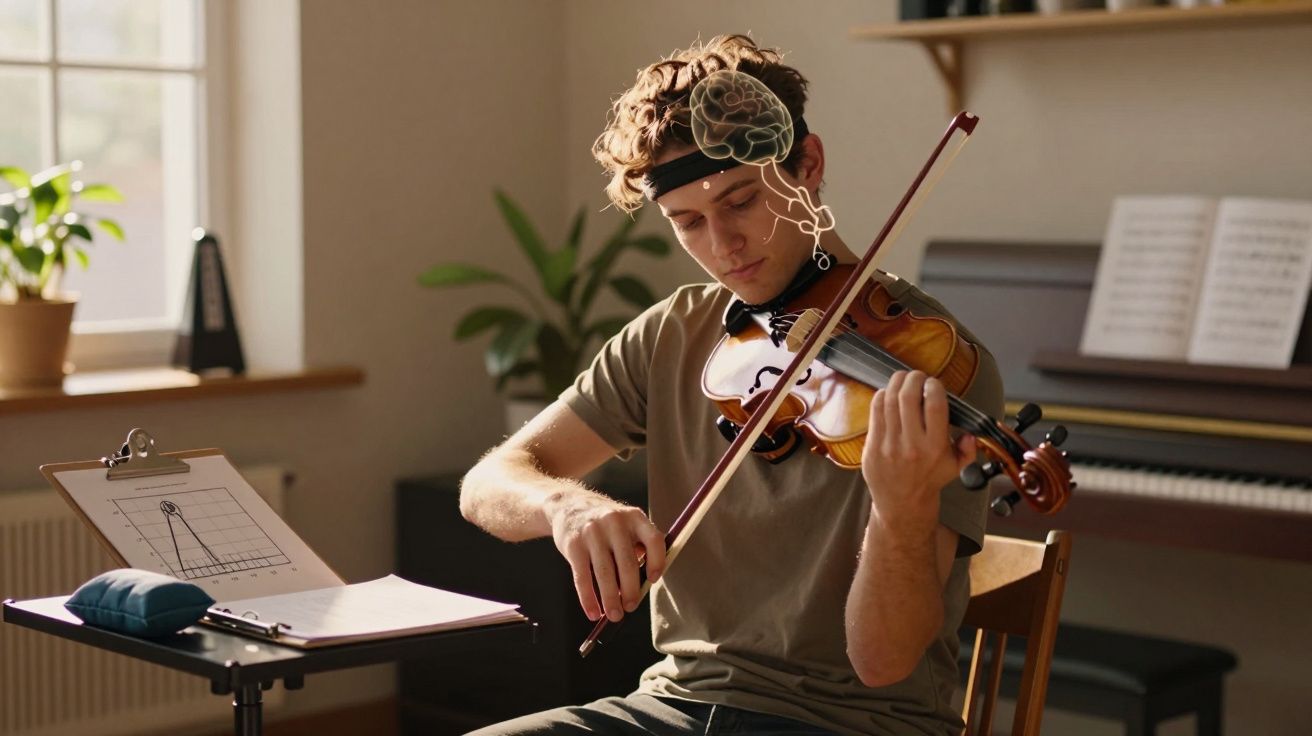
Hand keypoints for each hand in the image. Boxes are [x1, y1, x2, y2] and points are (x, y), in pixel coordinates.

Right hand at [544, 490, 666, 622]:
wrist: (569, 505)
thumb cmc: (606, 524)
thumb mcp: (626, 524)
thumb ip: (639, 547)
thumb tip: (643, 587)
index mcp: (635, 517)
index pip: (653, 539)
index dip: (657, 561)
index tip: (653, 580)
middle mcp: (615, 522)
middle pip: (627, 562)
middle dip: (631, 591)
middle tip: (631, 607)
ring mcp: (592, 532)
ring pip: (604, 573)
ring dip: (610, 599)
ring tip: (614, 615)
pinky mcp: (573, 544)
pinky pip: (582, 577)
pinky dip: (588, 598)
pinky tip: (593, 612)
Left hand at [861, 370, 976, 531]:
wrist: (902, 504)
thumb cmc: (929, 481)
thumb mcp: (956, 467)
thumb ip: (968, 448)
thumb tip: (971, 432)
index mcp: (934, 447)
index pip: (934, 405)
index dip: (934, 386)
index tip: (934, 383)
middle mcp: (911, 444)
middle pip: (908, 397)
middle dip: (913, 378)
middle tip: (917, 376)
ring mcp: (889, 445)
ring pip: (889, 400)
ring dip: (896, 383)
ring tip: (903, 379)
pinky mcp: (872, 446)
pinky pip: (875, 411)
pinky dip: (882, 396)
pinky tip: (889, 394)